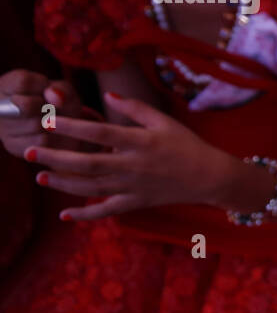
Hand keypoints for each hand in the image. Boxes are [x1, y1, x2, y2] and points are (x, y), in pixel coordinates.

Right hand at [0, 70, 86, 156]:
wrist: (65, 131)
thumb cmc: (61, 105)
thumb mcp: (65, 91)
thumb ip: (62, 90)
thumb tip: (55, 97)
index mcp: (8, 85)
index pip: (23, 82)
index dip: (43, 87)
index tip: (49, 92)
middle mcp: (0, 106)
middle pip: (27, 105)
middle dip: (47, 107)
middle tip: (51, 108)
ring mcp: (3, 127)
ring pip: (33, 125)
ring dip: (51, 123)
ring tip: (51, 120)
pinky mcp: (13, 145)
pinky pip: (39, 141)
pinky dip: (52, 137)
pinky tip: (50, 133)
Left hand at [23, 92, 235, 219]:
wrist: (211, 176)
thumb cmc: (188, 145)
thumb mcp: (164, 121)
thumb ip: (134, 109)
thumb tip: (107, 97)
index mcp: (140, 142)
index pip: (100, 133)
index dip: (72, 127)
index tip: (49, 121)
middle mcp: (133, 165)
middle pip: (87, 163)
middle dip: (55, 158)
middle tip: (28, 152)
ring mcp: (134, 186)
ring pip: (91, 187)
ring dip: (63, 183)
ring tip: (40, 176)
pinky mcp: (137, 202)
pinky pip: (107, 211)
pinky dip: (86, 215)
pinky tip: (65, 215)